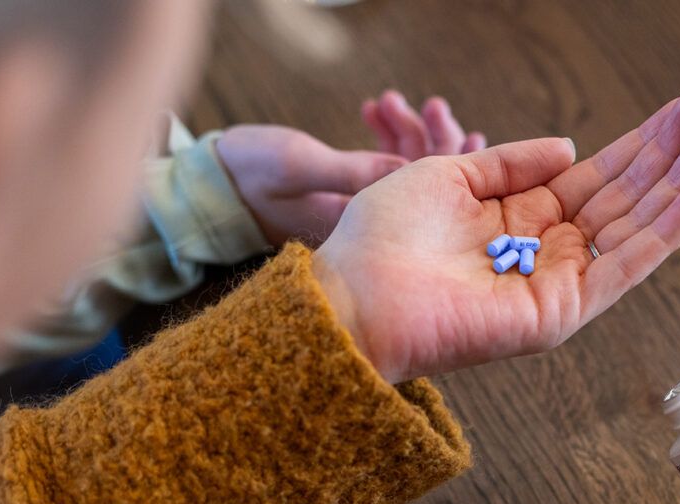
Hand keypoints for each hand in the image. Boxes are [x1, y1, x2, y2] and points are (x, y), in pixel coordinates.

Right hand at [217, 92, 484, 245]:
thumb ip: (353, 170)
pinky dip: (384, 133)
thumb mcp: (300, 167)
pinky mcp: (351, 191)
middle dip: (434, 141)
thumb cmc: (248, 175)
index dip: (454, 168)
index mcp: (366, 227)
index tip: (468, 135)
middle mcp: (372, 223)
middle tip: (433, 106)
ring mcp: (363, 208)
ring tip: (392, 100)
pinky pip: (382, 162)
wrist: (210, 184)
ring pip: (405, 167)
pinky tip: (375, 109)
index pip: (427, 202)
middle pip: (425, 184)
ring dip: (405, 130)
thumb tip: (410, 169)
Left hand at [315, 88, 679, 381]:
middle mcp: (547, 249)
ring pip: (634, 229)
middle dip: (669, 155)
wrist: (355, 294)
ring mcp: (558, 282)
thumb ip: (511, 164)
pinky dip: (662, 235)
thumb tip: (571, 147)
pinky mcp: (561, 311)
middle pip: (624, 197)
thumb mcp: (449, 173)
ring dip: (679, 186)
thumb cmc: (385, 238)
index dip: (639, 142)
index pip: (597, 175)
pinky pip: (622, 269)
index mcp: (521, 216)